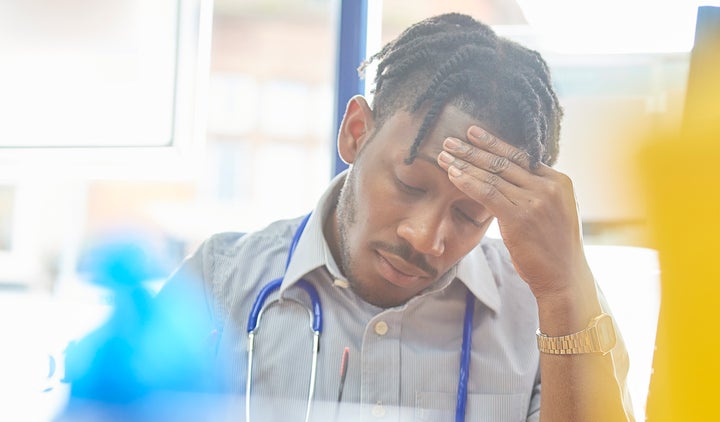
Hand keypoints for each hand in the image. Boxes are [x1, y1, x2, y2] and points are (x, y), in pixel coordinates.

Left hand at [437, 125, 592, 300]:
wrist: (564, 278)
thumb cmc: (554, 249)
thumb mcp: (552, 213)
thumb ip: (534, 193)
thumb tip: (507, 181)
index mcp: (559, 181)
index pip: (521, 156)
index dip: (494, 143)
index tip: (474, 133)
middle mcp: (549, 186)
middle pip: (505, 161)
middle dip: (474, 149)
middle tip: (451, 140)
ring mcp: (536, 200)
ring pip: (493, 175)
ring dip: (465, 163)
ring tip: (445, 154)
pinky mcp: (520, 216)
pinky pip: (488, 193)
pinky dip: (467, 181)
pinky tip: (452, 174)